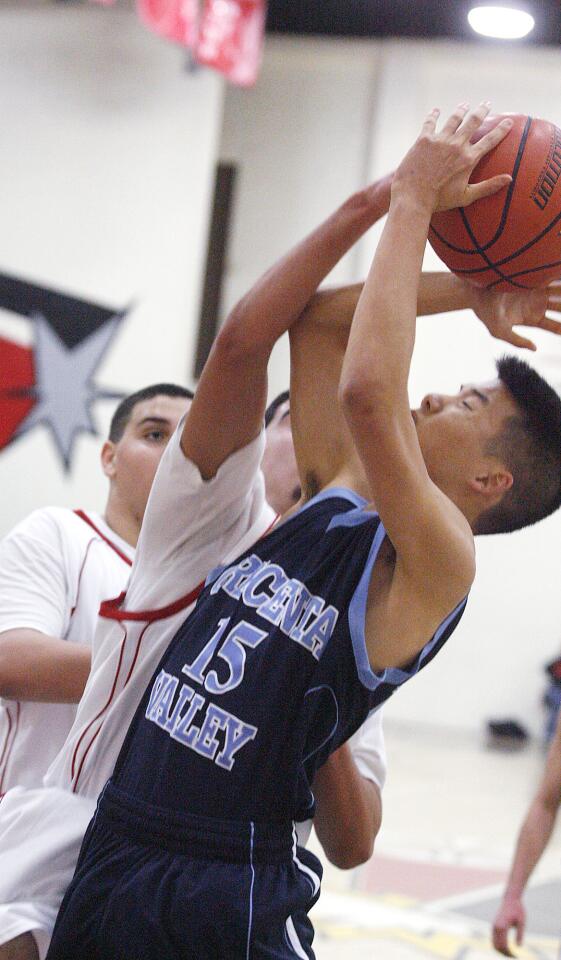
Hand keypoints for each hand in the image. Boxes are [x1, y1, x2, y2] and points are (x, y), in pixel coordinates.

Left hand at [392, 102, 512, 213]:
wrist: (413, 197)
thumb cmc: (440, 200)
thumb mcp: (466, 196)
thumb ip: (488, 187)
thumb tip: (509, 179)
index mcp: (469, 158)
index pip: (490, 140)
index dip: (501, 129)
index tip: (508, 121)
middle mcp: (457, 145)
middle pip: (473, 122)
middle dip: (482, 111)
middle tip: (487, 104)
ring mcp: (440, 140)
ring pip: (454, 119)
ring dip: (461, 110)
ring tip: (464, 105)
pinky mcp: (424, 139)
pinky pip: (430, 122)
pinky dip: (434, 115)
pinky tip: (436, 111)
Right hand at [469, 279, 560, 350]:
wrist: (475, 288)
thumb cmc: (485, 311)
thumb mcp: (499, 331)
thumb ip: (517, 341)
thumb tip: (535, 348)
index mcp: (531, 318)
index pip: (554, 326)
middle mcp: (537, 304)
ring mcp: (537, 288)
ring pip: (560, 293)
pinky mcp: (534, 275)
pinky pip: (553, 277)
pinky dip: (558, 279)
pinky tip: (559, 272)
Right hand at [492, 897, 525, 955]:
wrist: (510, 898)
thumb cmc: (517, 909)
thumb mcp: (521, 922)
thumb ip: (520, 934)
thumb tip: (519, 947)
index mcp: (502, 926)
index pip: (503, 945)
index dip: (509, 953)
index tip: (516, 956)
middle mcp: (495, 927)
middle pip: (497, 946)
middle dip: (504, 953)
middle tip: (514, 956)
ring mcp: (493, 926)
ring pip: (493, 943)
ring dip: (500, 950)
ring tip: (510, 953)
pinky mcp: (493, 925)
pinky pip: (493, 939)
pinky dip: (498, 945)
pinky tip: (506, 946)